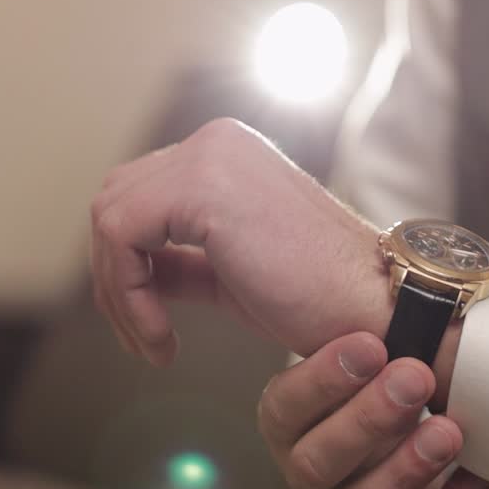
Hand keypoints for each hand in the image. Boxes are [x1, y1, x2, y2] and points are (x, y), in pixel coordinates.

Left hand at [90, 118, 390, 364]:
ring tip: (154, 346)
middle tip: (141, 339)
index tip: (148, 327)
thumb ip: (181, 261)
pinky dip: (129, 295)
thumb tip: (133, 273)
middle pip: (116, 201)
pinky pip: (121, 237)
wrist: (378, 308)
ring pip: (110, 219)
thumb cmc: (322, 301)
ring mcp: (209, 157)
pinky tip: (163, 338)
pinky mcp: (202, 187)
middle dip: (115, 278)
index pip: (141, 198)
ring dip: (119, 295)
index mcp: (227, 154)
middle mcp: (216, 142)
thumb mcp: (233, 274)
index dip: (128, 267)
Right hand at [257, 332, 488, 488]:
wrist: (405, 404)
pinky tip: (475, 475)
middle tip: (415, 377)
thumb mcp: (357, 337)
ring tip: (447, 431)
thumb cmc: (377, 363)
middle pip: (318, 460)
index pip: (287, 406)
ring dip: (404, 471)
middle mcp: (305, 467)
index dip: (325, 380)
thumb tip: (373, 282)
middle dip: (370, 419)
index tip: (371, 344)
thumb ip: (357, 319)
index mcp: (284, 418)